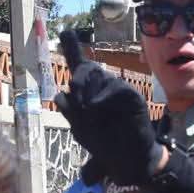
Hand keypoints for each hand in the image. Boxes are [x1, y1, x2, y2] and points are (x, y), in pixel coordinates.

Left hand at [55, 30, 162, 183]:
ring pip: (98, 76)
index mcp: (88, 93)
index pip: (79, 66)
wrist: (127, 161)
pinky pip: (115, 87)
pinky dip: (102, 96)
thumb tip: (60, 96)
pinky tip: (94, 106)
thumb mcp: (79, 128)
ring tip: (89, 113)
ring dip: (87, 93)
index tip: (67, 31)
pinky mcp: (132, 97)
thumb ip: (69, 110)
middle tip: (76, 101)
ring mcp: (118, 91)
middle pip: (85, 68)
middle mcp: (102, 87)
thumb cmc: (103, 145)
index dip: (73, 47)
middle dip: (77, 81)